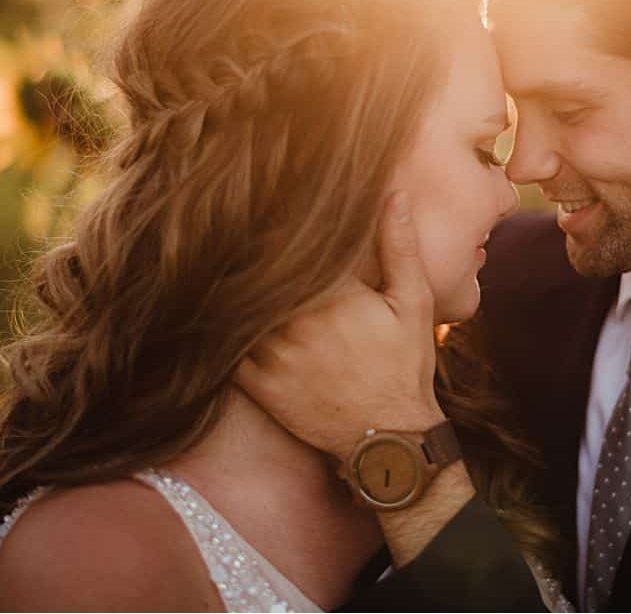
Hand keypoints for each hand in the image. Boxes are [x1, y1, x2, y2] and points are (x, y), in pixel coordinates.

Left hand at [235, 191, 445, 460]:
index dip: (278, 219)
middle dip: (248, 245)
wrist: (388, 438)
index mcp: (335, 294)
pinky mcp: (258, 383)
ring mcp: (273, 354)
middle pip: (258, 270)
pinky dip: (221, 325)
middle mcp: (297, 321)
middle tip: (232, 216)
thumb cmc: (405, 364)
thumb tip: (393, 193)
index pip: (293, 243)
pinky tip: (220, 306)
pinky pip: (225, 346)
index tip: (266, 195)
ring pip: (238, 304)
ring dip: (231, 282)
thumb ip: (399, 246)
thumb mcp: (413, 302)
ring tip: (217, 253)